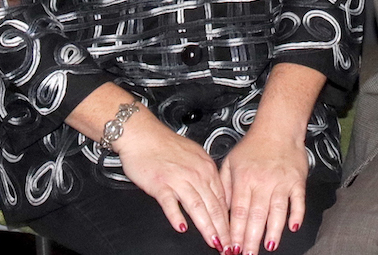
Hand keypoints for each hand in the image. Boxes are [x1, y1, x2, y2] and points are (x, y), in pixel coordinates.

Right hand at [113, 107, 229, 249]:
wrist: (143, 134)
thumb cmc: (165, 145)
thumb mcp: (195, 155)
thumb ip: (206, 175)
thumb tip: (217, 195)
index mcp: (206, 167)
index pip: (222, 198)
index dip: (229, 219)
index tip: (234, 234)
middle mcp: (195, 173)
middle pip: (213, 205)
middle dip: (223, 229)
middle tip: (228, 246)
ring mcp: (178, 179)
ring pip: (197, 206)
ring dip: (206, 227)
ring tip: (213, 241)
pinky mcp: (160, 183)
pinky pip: (170, 202)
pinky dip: (176, 216)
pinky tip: (181, 227)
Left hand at [220, 124, 307, 253]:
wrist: (278, 127)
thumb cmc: (252, 146)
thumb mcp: (230, 162)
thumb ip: (224, 187)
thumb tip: (222, 211)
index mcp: (244, 178)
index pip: (238, 211)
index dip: (235, 232)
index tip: (231, 248)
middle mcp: (262, 182)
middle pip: (256, 215)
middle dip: (251, 239)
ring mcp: (281, 182)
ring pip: (277, 211)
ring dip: (273, 231)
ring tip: (269, 247)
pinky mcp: (297, 180)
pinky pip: (298, 201)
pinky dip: (297, 214)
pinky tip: (292, 227)